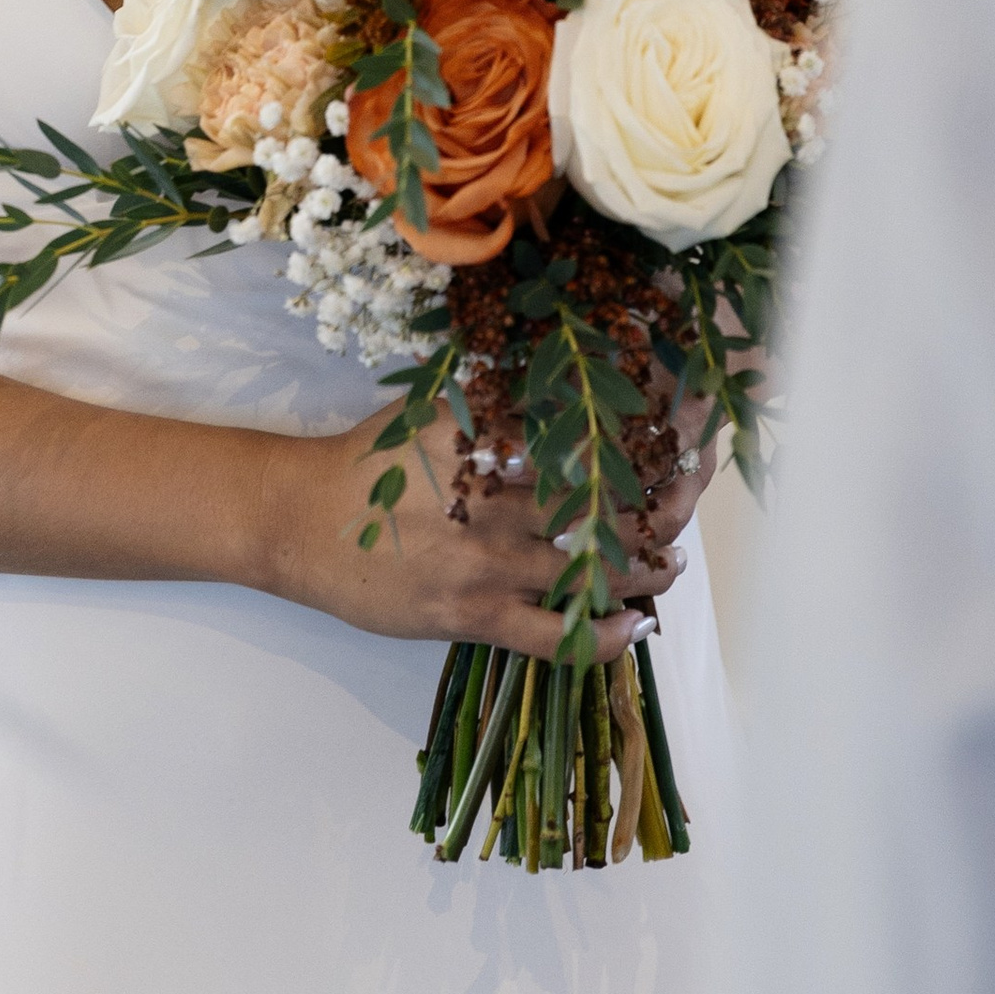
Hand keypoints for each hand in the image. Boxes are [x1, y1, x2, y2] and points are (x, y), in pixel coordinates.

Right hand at [261, 403, 707, 661]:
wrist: (298, 522)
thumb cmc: (374, 461)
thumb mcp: (434, 405)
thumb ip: (496, 388)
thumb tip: (563, 356)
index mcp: (487, 429)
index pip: (590, 423)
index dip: (653, 417)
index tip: (696, 411)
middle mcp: (495, 492)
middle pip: (608, 497)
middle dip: (668, 494)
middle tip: (694, 487)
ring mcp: (485, 558)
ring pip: (593, 569)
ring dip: (648, 567)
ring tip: (671, 560)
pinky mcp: (472, 614)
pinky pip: (554, 637)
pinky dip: (601, 637)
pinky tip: (630, 625)